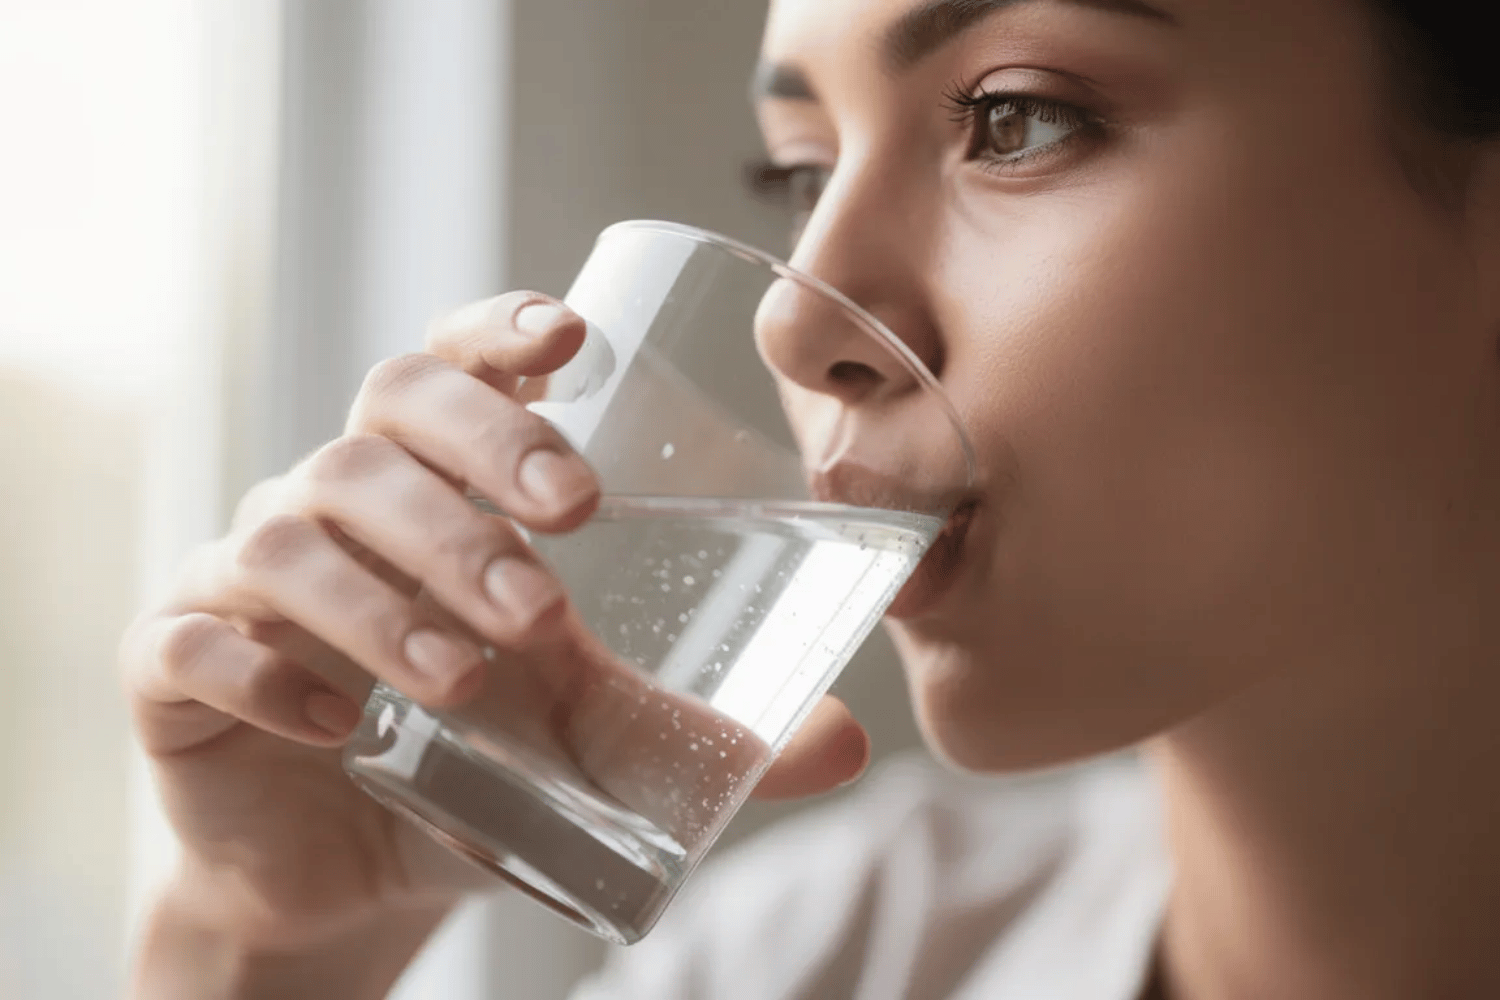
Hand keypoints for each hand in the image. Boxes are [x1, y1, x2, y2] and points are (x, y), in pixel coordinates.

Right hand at [121, 292, 869, 961]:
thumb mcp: (592, 733)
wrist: (354, 865)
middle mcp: (332, 510)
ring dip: (391, 593)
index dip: (495, 331)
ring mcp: (240, 580)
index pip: (448, 367)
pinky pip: (191, 641)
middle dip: (474, 469)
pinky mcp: (176, 670)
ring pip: (290, 531)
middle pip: (376, 427)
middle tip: (568, 531)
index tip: (568, 338)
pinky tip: (337, 725)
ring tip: (475, 671)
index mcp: (433, 489)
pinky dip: (261, 671)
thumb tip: (848, 748)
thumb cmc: (475, 757)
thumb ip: (699, 728)